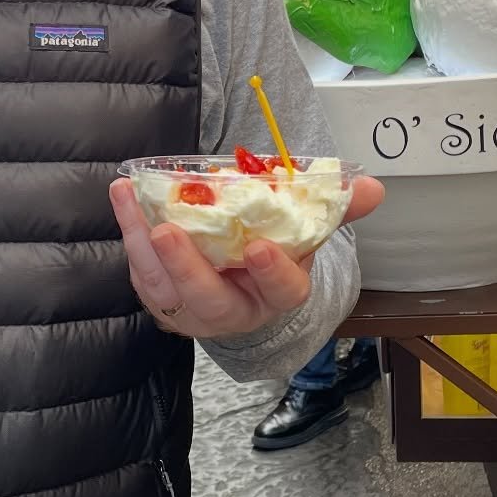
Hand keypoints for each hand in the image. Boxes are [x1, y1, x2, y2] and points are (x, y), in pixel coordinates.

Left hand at [109, 174, 383, 339]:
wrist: (238, 281)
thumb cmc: (274, 248)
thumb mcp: (306, 230)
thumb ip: (335, 207)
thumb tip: (373, 186)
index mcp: (278, 294)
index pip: (281, 290)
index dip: (271, 271)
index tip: (257, 246)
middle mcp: (234, 310)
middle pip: (210, 300)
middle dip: (188, 267)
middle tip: (170, 232)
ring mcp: (192, 309)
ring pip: (165, 288)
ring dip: (145, 245)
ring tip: (134, 201)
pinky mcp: (161, 297)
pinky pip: (140, 272)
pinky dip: (130, 233)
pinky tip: (124, 196)